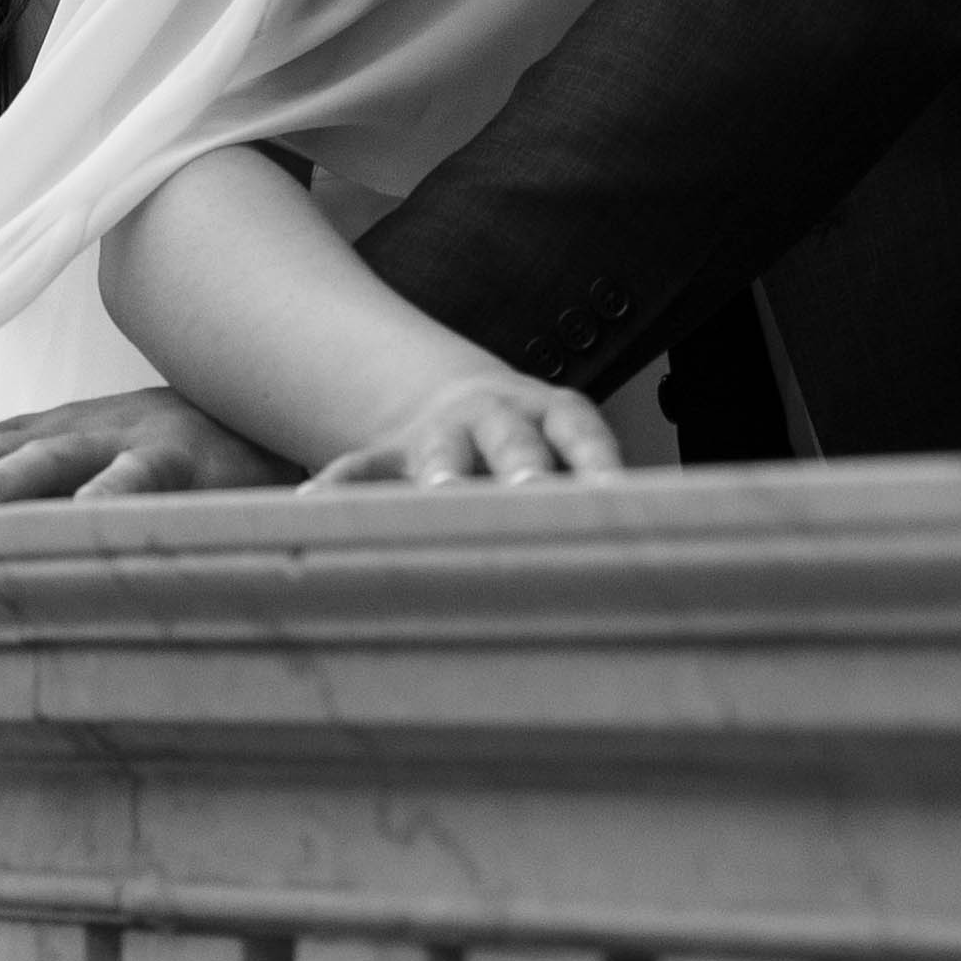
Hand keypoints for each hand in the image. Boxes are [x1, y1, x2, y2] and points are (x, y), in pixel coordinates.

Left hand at [0, 390, 287, 514]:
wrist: (296, 413)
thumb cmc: (198, 459)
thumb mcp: (106, 474)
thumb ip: (42, 496)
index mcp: (52, 434)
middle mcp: (78, 429)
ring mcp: (132, 438)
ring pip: (52, 459)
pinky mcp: (193, 458)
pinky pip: (149, 477)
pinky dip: (118, 499)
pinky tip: (90, 521)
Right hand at [304, 365, 631, 493]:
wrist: (460, 400)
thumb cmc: (539, 452)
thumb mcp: (570, 455)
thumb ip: (594, 498)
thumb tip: (646, 560)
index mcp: (555, 418)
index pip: (582, 438)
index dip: (598, 465)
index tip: (614, 497)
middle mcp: (501, 419)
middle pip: (514, 442)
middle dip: (521, 467)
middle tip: (530, 491)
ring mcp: (443, 434)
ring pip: (442, 453)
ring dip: (443, 471)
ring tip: (438, 491)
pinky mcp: (393, 453)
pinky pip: (362, 467)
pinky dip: (339, 485)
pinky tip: (314, 503)